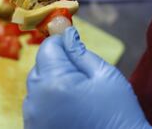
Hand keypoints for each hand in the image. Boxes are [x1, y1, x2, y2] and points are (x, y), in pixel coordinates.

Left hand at [24, 27, 151, 128]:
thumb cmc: (118, 115)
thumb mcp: (106, 76)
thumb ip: (81, 52)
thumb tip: (66, 33)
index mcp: (54, 83)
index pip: (48, 48)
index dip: (61, 43)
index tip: (74, 46)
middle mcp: (36, 101)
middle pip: (39, 67)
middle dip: (57, 64)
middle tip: (81, 76)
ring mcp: (33, 118)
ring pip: (37, 87)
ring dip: (51, 84)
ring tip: (77, 97)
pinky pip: (37, 106)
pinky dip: (49, 103)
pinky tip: (69, 110)